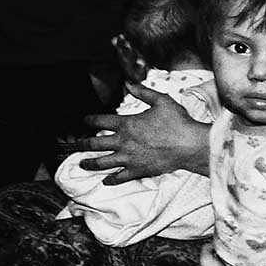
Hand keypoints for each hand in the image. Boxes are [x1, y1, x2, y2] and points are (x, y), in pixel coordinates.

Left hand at [77, 83, 208, 183]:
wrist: (189, 145)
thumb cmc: (178, 123)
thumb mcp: (161, 101)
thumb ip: (143, 92)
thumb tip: (129, 84)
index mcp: (127, 124)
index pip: (100, 121)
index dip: (89, 120)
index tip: (84, 121)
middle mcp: (123, 142)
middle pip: (95, 144)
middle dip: (82, 144)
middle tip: (76, 146)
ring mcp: (129, 158)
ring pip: (102, 162)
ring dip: (90, 163)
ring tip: (82, 164)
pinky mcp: (138, 170)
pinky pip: (120, 177)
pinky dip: (111, 180)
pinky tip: (106, 181)